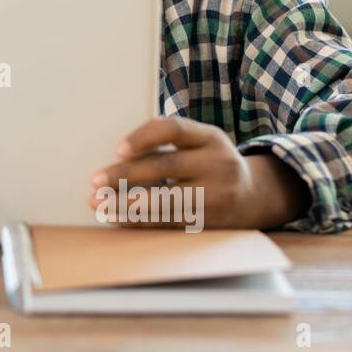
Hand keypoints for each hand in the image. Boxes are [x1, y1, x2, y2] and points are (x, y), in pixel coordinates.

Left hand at [85, 116, 310, 229]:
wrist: (256, 196)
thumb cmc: (211, 163)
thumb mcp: (202, 143)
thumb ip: (169, 142)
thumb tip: (115, 154)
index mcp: (211, 137)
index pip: (173, 129)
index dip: (143, 137)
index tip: (118, 149)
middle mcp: (218, 164)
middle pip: (166, 166)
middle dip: (126, 174)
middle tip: (95, 180)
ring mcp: (218, 195)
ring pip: (166, 200)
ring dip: (127, 204)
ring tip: (99, 204)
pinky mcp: (211, 222)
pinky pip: (170, 222)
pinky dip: (140, 221)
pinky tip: (118, 218)